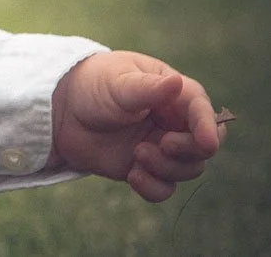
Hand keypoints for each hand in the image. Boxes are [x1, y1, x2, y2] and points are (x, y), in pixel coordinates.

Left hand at [50, 50, 226, 201]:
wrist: (61, 111)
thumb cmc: (92, 86)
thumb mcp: (117, 84)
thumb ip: (146, 88)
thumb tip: (177, 82)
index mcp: (173, 93)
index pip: (202, 110)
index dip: (209, 126)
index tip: (206, 143)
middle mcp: (172, 121)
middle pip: (202, 146)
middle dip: (188, 151)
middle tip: (162, 144)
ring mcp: (161, 146)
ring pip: (186, 170)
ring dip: (167, 169)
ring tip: (136, 155)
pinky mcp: (145, 168)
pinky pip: (164, 188)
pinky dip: (153, 187)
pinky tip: (133, 175)